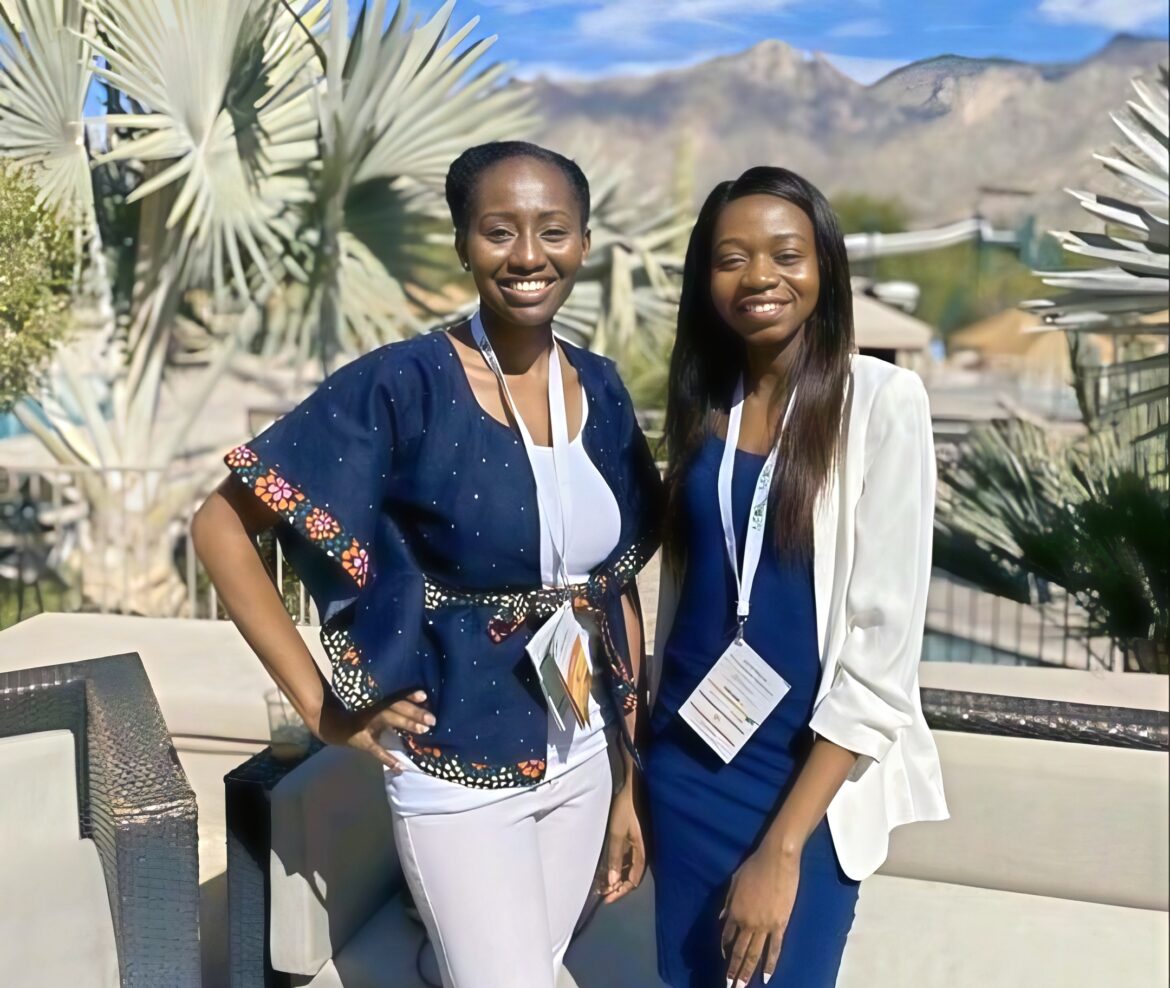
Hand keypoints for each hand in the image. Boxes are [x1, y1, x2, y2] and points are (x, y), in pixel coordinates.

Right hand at [315, 690, 435, 773]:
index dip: (409, 695)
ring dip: (405, 724)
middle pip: (395, 707)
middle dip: (414, 712)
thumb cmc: (358, 713)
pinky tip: (400, 767)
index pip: (395, 696)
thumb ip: (392, 705)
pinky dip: (387, 758)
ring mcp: (365, 724)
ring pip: (387, 720)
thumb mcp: (373, 706)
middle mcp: (371, 708)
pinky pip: (375, 750)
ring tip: (423, 729)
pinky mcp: (361, 741)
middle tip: (432, 718)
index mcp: (376, 700)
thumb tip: (420, 704)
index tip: (425, 695)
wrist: (331, 725)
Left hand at [596, 785, 645, 902]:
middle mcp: (641, 852)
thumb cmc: (624, 810)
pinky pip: (625, 859)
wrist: (629, 789)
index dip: (620, 892)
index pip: (633, 880)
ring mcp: (636, 846)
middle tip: (602, 894)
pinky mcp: (631, 840)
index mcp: (641, 852)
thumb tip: (612, 883)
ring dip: (616, 878)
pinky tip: (607, 869)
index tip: (607, 899)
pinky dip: (617, 867)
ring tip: (601, 884)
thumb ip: (615, 858)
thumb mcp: (617, 834)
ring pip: (628, 869)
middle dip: (618, 888)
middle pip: (631, 877)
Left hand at [721, 844, 799, 986]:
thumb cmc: (754, 866)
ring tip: (741, 987)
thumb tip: (722, 919)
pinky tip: (766, 977)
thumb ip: (728, 903)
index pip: (727, 936)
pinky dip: (770, 964)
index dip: (724, 948)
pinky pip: (774, 949)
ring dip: (747, 972)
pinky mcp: (780, 925)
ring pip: (754, 954)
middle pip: (739, 951)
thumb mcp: (734, 882)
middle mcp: (747, 922)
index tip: (724, 960)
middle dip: (733, 971)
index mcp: (734, 911)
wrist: (776, 860)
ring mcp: (764, 926)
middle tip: (729, 987)